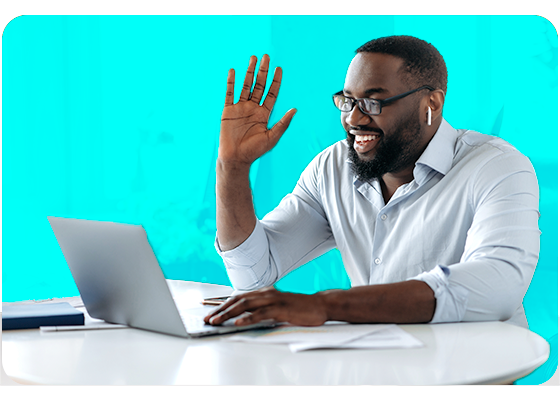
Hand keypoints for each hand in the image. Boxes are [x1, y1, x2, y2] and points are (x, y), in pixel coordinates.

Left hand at [203, 287, 327, 326]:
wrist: (320, 305)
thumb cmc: (298, 308)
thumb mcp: (277, 306)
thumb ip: (262, 309)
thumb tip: (245, 317)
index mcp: (264, 292)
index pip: (238, 298)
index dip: (222, 305)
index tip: (209, 312)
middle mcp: (266, 293)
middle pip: (237, 300)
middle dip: (220, 310)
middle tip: (207, 319)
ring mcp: (273, 300)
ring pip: (245, 306)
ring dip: (228, 314)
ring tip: (216, 321)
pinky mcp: (280, 309)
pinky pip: (260, 314)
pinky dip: (247, 318)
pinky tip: (237, 323)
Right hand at [219, 55, 296, 165]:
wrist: (236, 158)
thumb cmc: (254, 151)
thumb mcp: (272, 137)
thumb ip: (283, 123)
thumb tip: (295, 110)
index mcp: (264, 114)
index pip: (271, 93)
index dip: (275, 81)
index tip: (279, 69)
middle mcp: (253, 108)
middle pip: (259, 85)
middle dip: (263, 71)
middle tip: (266, 57)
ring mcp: (240, 108)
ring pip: (246, 86)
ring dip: (249, 72)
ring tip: (253, 58)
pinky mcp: (228, 111)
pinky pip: (230, 94)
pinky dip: (231, 82)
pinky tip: (233, 71)